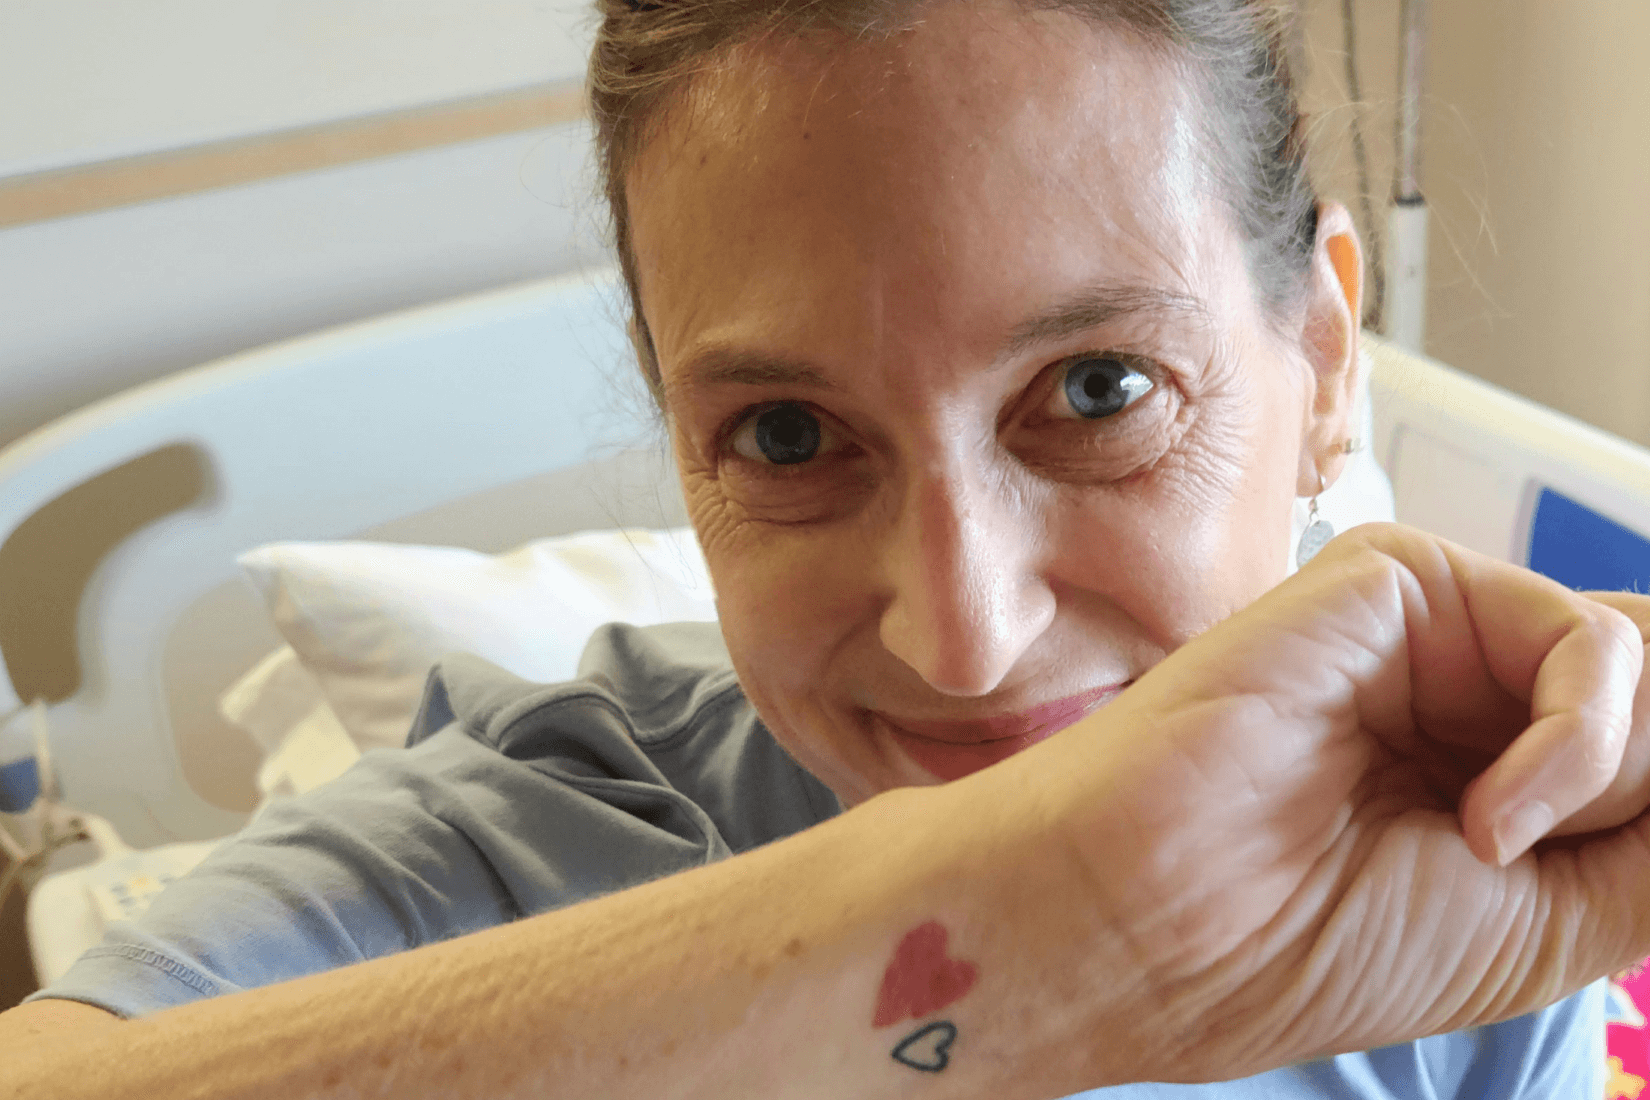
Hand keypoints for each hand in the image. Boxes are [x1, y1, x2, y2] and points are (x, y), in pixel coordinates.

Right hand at [1036, 523, 1649, 1082]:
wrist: (1161, 923)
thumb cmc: (1313, 945)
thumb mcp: (1567, 921)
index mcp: (1490, 767)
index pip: (1643, 746)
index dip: (1649, 790)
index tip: (1617, 850)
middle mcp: (1467, 691)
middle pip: (1648, 696)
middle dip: (1633, 788)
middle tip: (1531, 859)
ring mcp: (1433, 632)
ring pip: (1634, 667)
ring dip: (1608, 778)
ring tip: (1493, 847)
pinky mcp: (1397, 579)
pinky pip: (1582, 641)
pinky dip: (1578, 739)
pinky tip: (1489, 818)